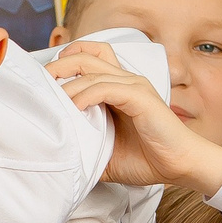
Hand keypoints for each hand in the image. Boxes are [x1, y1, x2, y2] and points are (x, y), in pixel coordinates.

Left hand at [48, 42, 221, 193]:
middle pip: (87, 56)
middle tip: (42, 82)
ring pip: (92, 71)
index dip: (66, 61)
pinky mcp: (140, 98)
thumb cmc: (148, 158)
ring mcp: (134, 87)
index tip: (47, 79)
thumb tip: (59, 153)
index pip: (90, 57)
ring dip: (68, 85)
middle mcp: (127, 81)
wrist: (179, 166)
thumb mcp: (106, 152)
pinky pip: (106, 88)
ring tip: (54, 101)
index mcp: (119, 87)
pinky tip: (75, 109)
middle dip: (59, 65)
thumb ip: (86, 145)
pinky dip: (86, 96)